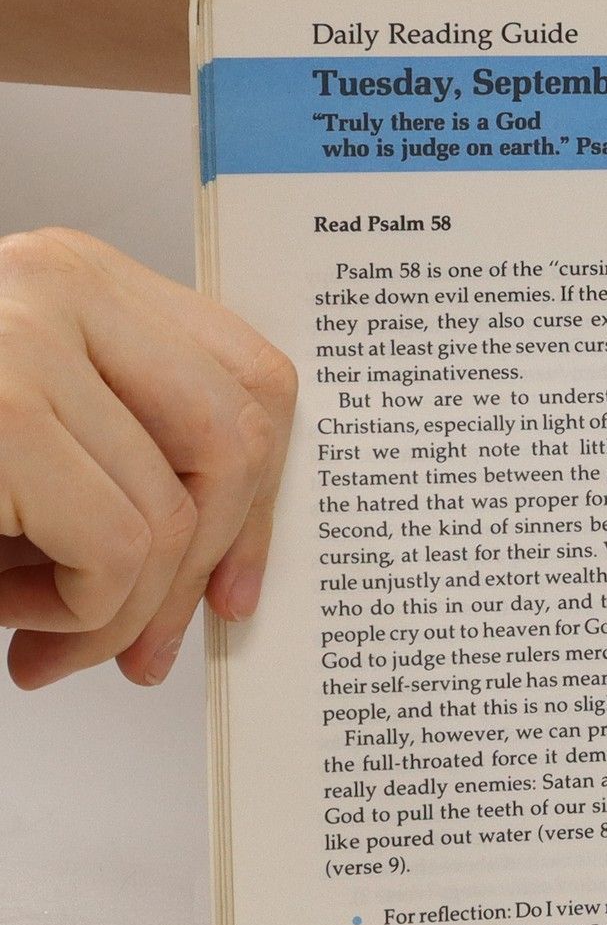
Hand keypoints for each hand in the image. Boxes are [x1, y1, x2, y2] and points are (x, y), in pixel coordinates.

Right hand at [0, 226, 295, 688]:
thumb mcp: (36, 444)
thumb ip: (128, 462)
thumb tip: (232, 567)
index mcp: (79, 279)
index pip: (251, 382)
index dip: (262, 502)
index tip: (233, 590)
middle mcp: (59, 282)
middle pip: (238, 442)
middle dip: (202, 570)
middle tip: (143, 646)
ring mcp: (26, 337)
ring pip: (175, 516)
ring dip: (119, 614)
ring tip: (44, 638)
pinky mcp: (1, 410)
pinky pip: (119, 549)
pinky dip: (83, 620)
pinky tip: (20, 634)